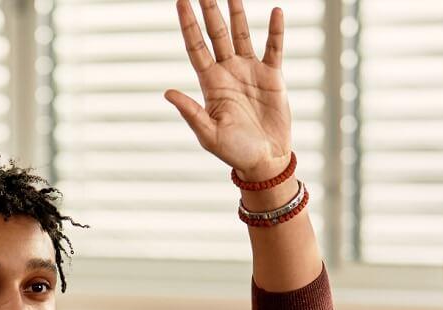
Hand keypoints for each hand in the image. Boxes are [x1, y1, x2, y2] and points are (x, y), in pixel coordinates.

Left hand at [165, 0, 291, 180]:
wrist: (264, 160)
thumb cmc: (234, 152)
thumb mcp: (208, 134)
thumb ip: (191, 112)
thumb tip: (167, 92)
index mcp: (211, 84)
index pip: (196, 47)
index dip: (189, 25)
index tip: (181, 2)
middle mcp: (228, 72)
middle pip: (216, 34)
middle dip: (210, 10)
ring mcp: (250, 71)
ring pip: (242, 34)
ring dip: (237, 13)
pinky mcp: (272, 76)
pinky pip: (274, 48)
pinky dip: (275, 31)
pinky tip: (275, 12)